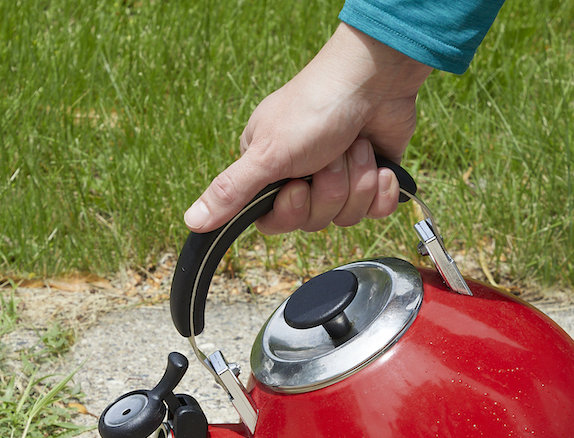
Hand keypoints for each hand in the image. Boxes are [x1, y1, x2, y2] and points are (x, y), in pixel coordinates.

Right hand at [183, 23, 431, 234]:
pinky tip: (380, 165)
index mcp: (270, 171)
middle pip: (314, 220)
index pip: (275, 222)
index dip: (292, 210)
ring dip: (357, 180)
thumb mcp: (266, 154)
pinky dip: (382, 188)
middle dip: (329, 190)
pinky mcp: (372, 178)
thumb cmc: (315, 109)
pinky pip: (378, 210)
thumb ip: (230, 192)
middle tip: (330, 156)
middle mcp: (303, 177)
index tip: (299, 184)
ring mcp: (340, 178)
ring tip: (356, 147)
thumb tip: (191, 222)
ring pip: (347, 215)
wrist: (373, 79)